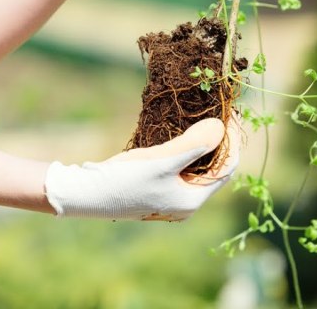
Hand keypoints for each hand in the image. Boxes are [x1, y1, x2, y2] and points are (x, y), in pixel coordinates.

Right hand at [44, 117, 241, 220]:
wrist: (85, 194)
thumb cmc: (124, 181)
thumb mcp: (163, 160)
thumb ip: (194, 144)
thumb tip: (220, 127)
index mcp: (192, 201)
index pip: (227, 168)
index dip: (231, 140)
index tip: (230, 114)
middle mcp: (185, 203)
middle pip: (214, 168)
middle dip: (218, 140)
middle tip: (218, 112)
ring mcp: (170, 198)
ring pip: (197, 167)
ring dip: (201, 144)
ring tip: (203, 118)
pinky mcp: (156, 190)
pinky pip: (180, 168)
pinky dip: (185, 150)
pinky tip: (180, 132)